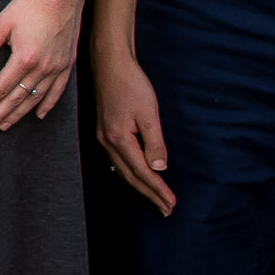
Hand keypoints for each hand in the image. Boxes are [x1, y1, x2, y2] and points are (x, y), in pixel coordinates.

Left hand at [0, 0, 89, 133]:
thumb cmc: (30, 5)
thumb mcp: (1, 24)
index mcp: (24, 58)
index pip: (0, 88)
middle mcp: (42, 68)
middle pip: (17, 98)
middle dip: (0, 115)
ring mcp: (57, 68)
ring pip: (35, 99)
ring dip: (19, 114)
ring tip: (6, 125)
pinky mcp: (67, 64)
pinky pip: (57, 92)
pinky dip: (47, 105)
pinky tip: (38, 114)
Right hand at [96, 36, 173, 211]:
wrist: (110, 65)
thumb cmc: (130, 84)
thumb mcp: (148, 113)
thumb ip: (154, 142)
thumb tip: (159, 168)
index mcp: (119, 139)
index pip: (143, 172)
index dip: (158, 189)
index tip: (171, 203)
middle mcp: (107, 142)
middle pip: (131, 176)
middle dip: (149, 194)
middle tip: (166, 209)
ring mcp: (103, 138)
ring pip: (122, 170)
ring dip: (140, 186)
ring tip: (154, 198)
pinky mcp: (104, 132)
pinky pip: (117, 161)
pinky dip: (129, 173)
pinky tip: (133, 176)